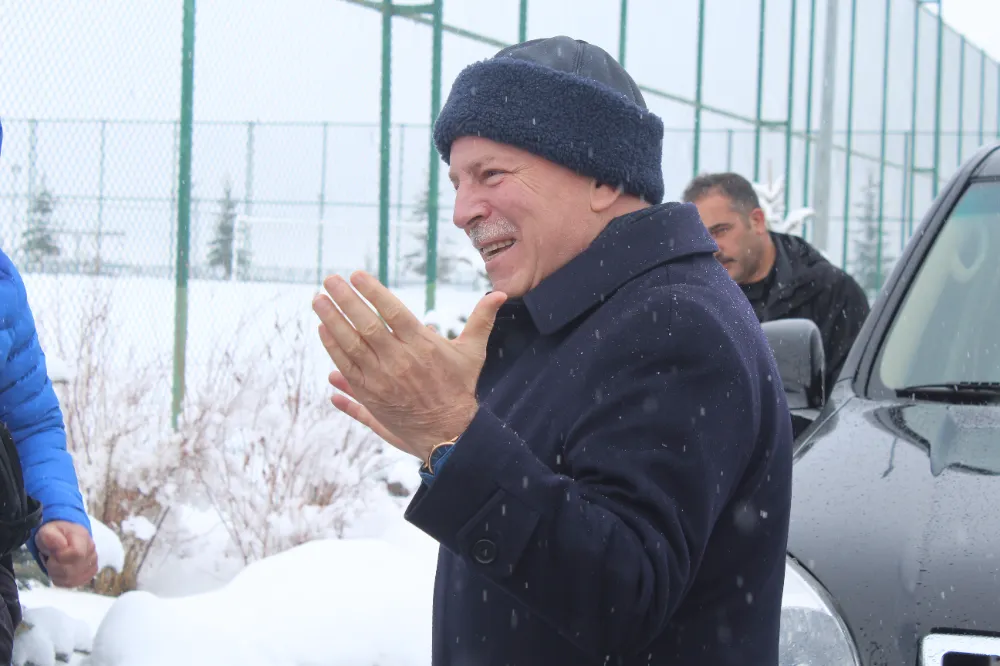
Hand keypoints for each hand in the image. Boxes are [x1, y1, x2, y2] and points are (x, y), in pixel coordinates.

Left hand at [35, 520, 97, 587]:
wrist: (64, 537)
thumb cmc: (54, 534)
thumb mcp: (47, 530)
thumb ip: (50, 536)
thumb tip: (61, 546)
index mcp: (82, 537)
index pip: (77, 554)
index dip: (60, 558)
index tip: (53, 553)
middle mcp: (91, 551)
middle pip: (72, 570)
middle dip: (54, 567)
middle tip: (51, 558)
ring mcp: (92, 563)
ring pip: (72, 579)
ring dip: (56, 574)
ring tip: (54, 564)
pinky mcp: (89, 574)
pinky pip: (72, 583)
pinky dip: (61, 580)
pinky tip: (60, 570)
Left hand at [312, 271, 505, 461]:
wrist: (449, 433)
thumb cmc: (460, 387)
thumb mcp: (473, 352)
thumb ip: (481, 320)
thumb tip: (500, 294)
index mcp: (423, 346)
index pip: (393, 312)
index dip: (373, 292)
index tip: (356, 275)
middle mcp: (400, 361)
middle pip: (366, 326)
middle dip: (345, 300)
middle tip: (328, 280)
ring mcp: (383, 379)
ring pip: (351, 346)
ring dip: (331, 321)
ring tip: (317, 300)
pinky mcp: (371, 395)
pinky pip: (347, 367)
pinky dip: (333, 348)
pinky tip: (323, 330)